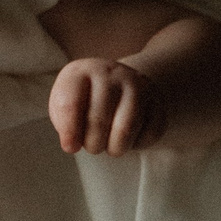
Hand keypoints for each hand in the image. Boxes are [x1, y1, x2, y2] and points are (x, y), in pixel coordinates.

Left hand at [50, 58, 166, 155]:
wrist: (121, 85)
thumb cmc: (85, 101)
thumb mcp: (64, 106)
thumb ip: (63, 124)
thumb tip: (71, 144)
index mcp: (80, 73)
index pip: (70, 105)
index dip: (69, 132)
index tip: (70, 147)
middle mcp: (109, 73)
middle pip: (98, 121)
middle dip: (93, 144)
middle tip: (93, 145)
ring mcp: (137, 84)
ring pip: (125, 130)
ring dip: (115, 148)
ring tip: (110, 145)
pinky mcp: (157, 100)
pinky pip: (149, 134)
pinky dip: (138, 144)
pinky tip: (130, 137)